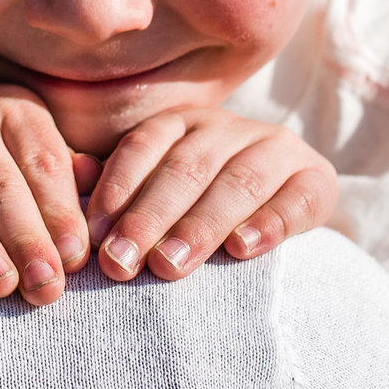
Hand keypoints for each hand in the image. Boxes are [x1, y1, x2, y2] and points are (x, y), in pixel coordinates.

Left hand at [85, 108, 335, 281]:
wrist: (286, 208)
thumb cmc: (200, 206)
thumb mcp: (158, 190)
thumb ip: (115, 187)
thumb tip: (71, 176)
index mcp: (183, 123)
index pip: (144, 146)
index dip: (117, 189)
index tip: (95, 237)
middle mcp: (229, 128)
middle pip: (186, 169)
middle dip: (149, 218)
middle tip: (121, 264)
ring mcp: (277, 149)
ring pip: (237, 183)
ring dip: (201, 226)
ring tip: (169, 265)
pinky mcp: (317, 179)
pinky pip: (296, 199)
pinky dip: (268, 224)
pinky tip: (242, 250)